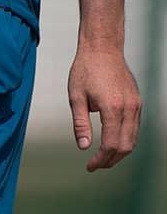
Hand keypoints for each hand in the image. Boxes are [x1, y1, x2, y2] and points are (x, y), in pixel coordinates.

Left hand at [68, 45, 141, 170]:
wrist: (102, 47)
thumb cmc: (86, 69)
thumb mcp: (76, 96)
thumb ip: (80, 124)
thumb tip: (84, 148)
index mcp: (112, 107)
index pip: (111, 145)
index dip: (101, 160)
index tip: (90, 166)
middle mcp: (128, 108)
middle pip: (125, 146)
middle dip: (111, 160)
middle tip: (96, 165)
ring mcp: (135, 104)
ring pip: (133, 139)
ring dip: (120, 152)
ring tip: (104, 157)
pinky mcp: (137, 101)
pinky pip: (135, 127)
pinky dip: (126, 139)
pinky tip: (113, 141)